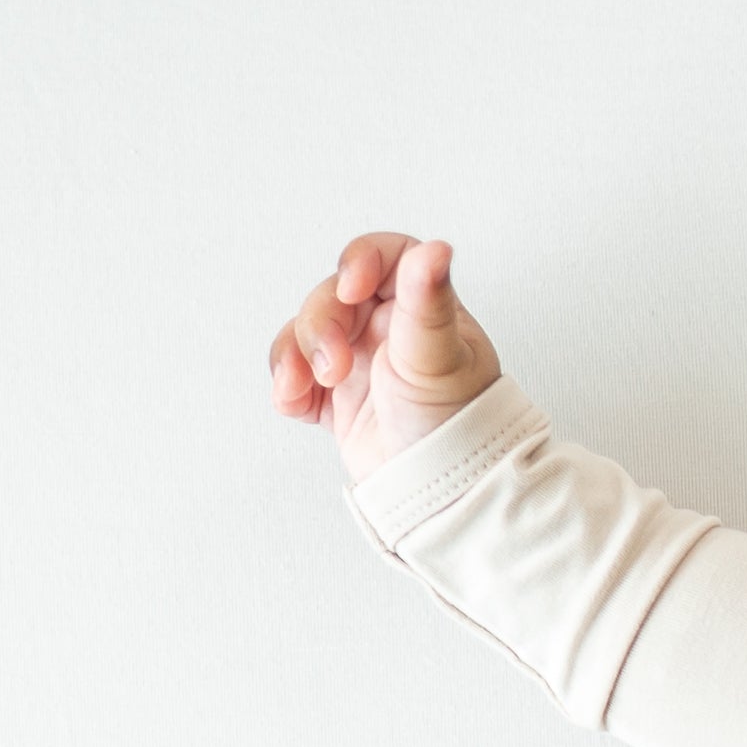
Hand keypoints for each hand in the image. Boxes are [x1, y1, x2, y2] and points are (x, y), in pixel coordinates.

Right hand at [268, 232, 501, 483]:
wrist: (441, 498)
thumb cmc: (458, 430)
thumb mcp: (438, 361)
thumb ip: (428, 302)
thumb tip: (437, 248)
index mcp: (421, 311)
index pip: (385, 259)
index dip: (359, 261)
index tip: (351, 287)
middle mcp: (388, 331)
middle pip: (332, 297)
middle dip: (321, 325)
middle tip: (333, 366)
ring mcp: (359, 363)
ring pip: (306, 334)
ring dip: (296, 355)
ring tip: (308, 386)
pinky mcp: (336, 399)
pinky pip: (296, 376)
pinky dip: (288, 386)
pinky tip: (293, 402)